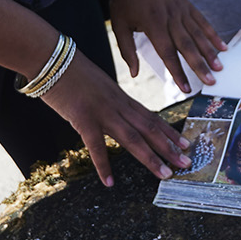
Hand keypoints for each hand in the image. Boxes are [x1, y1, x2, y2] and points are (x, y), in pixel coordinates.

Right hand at [43, 52, 192, 187]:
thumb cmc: (72, 71)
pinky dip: (103, 165)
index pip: (151, 117)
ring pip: (132, 138)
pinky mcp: (83, 118)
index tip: (185, 144)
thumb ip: (110, 100)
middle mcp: (117, 105)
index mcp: (121, 97)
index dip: (169, 132)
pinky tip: (109, 182)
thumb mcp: (99, 85)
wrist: (53, 57)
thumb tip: (117, 113)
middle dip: (169, 148)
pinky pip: (96, 146)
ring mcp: (102, 112)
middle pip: (149, 129)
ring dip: (150, 158)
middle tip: (187, 164)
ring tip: (165, 174)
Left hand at [107, 0, 224, 91]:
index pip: (167, 53)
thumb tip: (134, 74)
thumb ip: (127, 50)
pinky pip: (202, 21)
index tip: (186, 88)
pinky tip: (223, 46)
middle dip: (200, 65)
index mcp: (152, 23)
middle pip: (187, 46)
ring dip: (210, 52)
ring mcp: (180, 9)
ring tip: (220, 67)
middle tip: (211, 82)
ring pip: (198, 34)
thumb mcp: (119, 24)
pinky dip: (212, 34)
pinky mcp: (186, 4)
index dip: (178, 72)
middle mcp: (170, 17)